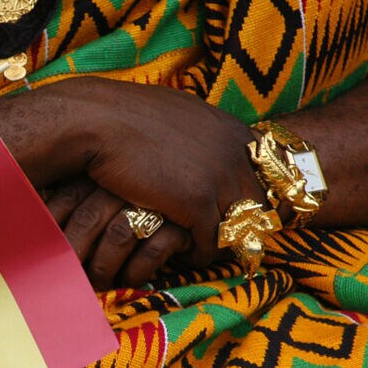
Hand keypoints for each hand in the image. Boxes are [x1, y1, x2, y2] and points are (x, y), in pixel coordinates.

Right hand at [12, 77, 267, 266]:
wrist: (99, 121)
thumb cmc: (126, 116)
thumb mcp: (178, 113)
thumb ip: (198, 132)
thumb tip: (200, 143)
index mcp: (233, 130)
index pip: (268, 172)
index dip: (255, 194)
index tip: (243, 211)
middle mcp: (235, 153)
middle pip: (260, 200)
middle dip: (246, 221)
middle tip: (227, 237)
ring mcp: (220, 178)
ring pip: (239, 224)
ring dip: (222, 240)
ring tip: (203, 248)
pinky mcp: (197, 203)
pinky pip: (210, 241)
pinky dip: (198, 252)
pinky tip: (182, 254)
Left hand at [44, 176, 191, 289]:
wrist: (202, 163)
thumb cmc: (144, 181)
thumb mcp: (105, 178)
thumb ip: (76, 197)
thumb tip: (29, 218)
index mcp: (101, 168)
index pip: (64, 198)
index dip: (51, 228)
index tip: (42, 254)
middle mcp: (125, 181)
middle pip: (86, 220)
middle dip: (75, 255)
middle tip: (70, 278)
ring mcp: (155, 197)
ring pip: (118, 236)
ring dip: (105, 267)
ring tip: (101, 284)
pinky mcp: (184, 217)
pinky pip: (153, 249)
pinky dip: (139, 270)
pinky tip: (133, 280)